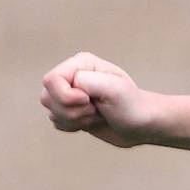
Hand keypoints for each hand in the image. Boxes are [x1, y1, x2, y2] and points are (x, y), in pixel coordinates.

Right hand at [40, 52, 156, 147]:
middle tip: (96, 109)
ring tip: (97, 114)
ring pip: (51, 112)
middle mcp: (71, 76)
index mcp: (80, 63)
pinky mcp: (70, 110)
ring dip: (75, 120)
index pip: (51, 79)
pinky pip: (57, 122)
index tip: (89, 100)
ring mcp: (69, 94)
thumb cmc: (132, 105)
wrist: (142, 125)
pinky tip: (92, 121)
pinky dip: (74, 126)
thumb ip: (86, 81)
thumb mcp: (114, 89)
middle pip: (47, 97)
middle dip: (72, 111)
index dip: (66, 96)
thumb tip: (69, 85)